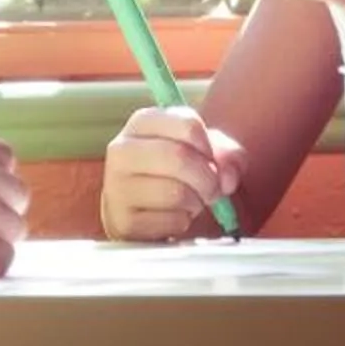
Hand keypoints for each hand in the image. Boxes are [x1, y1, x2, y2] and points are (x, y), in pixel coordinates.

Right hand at [101, 105, 247, 242]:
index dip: (209, 146)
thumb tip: (228, 178)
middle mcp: (122, 150)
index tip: (210, 159)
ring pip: (176, 192)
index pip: (188, 124)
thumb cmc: (174, 174)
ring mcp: (117, 186)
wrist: (140, 213)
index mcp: (142, 123)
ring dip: (195, 202)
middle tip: (211, 189)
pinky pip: (170, 221)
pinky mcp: (122, 220)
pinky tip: (172, 217)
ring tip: (189, 202)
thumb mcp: (203, 153)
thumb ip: (226, 155)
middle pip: (180, 156)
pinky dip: (182, 222)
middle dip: (207, 178)